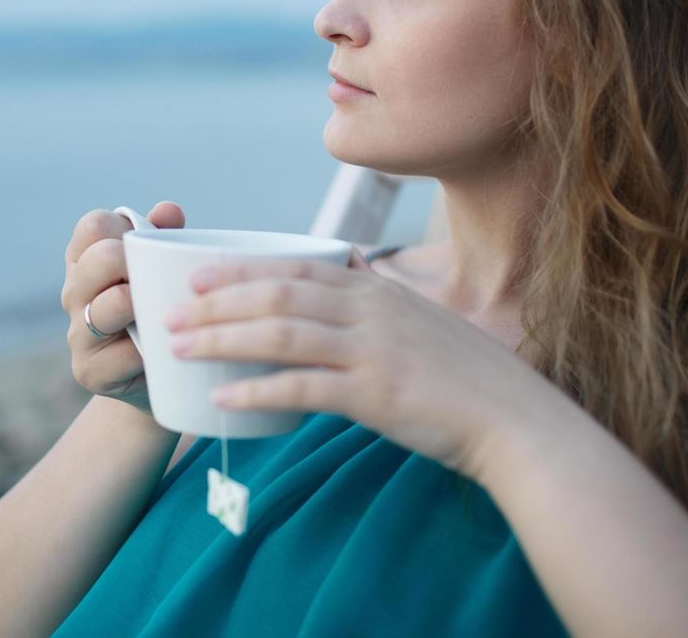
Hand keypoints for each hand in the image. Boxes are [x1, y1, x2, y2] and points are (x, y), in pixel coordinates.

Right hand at [60, 201, 186, 419]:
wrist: (155, 376)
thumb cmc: (156, 308)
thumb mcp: (159, 271)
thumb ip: (163, 237)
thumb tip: (167, 210)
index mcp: (85, 260)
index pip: (93, 226)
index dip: (122, 227)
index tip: (146, 243)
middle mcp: (74, 293)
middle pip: (99, 259)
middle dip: (134, 261)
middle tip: (157, 276)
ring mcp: (77, 333)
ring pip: (108, 306)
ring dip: (140, 304)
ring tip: (162, 309)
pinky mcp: (89, 370)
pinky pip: (121, 355)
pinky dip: (146, 350)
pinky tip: (161, 348)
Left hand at [164, 249, 556, 478]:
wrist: (517, 421)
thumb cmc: (467, 378)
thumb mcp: (421, 321)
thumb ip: (378, 300)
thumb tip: (349, 271)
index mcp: (377, 289)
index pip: (296, 264)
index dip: (241, 268)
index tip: (197, 274)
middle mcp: (370, 309)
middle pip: (277, 292)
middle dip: (216, 301)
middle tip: (170, 312)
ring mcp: (372, 350)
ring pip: (280, 332)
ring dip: (222, 338)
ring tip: (180, 348)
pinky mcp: (374, 394)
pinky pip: (302, 387)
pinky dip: (256, 390)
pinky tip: (223, 398)